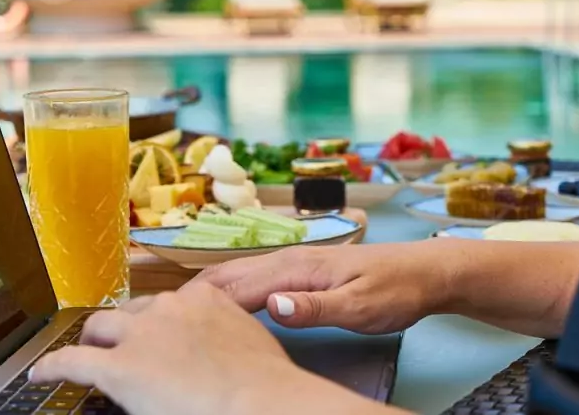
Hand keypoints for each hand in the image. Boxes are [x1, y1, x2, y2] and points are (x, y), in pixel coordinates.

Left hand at [29, 283, 385, 414]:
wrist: (262, 403)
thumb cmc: (268, 388)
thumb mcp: (250, 349)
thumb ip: (228, 342)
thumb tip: (223, 362)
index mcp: (206, 300)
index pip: (172, 303)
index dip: (157, 322)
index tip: (156, 333)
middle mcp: (171, 307)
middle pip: (132, 311)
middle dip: (122, 327)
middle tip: (117, 345)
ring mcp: (143, 334)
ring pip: (100, 328)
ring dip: (91, 342)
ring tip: (81, 354)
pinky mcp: (119, 366)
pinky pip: (73, 362)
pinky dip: (53, 367)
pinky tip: (42, 375)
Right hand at [188, 241, 451, 333]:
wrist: (424, 270)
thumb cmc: (395, 290)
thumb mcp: (361, 308)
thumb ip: (316, 308)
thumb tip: (272, 305)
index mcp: (296, 268)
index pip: (236, 286)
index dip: (199, 303)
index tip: (168, 319)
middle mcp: (287, 259)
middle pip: (227, 276)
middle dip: (189, 295)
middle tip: (154, 316)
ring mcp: (292, 262)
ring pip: (236, 274)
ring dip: (204, 291)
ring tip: (173, 311)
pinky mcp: (300, 269)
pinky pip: (252, 278)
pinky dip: (226, 289)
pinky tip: (219, 304)